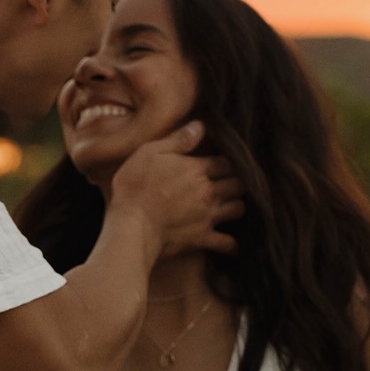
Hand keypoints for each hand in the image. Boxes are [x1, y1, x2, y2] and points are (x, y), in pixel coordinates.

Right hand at [108, 122, 244, 260]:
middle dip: (236, 182)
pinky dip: (232, 244)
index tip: (220, 164)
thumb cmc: (135, 187)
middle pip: (238, 184)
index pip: (225, 162)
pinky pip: (227, 243)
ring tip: (230, 204)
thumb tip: (200, 126)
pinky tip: (232, 244)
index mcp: (197, 170)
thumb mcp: (149, 153)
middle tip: (229, 182)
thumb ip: (178, 140)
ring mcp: (207, 216)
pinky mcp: (202, 238)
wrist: (131, 225)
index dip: (225, 162)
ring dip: (237, 205)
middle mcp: (208, 192)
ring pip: (238, 208)